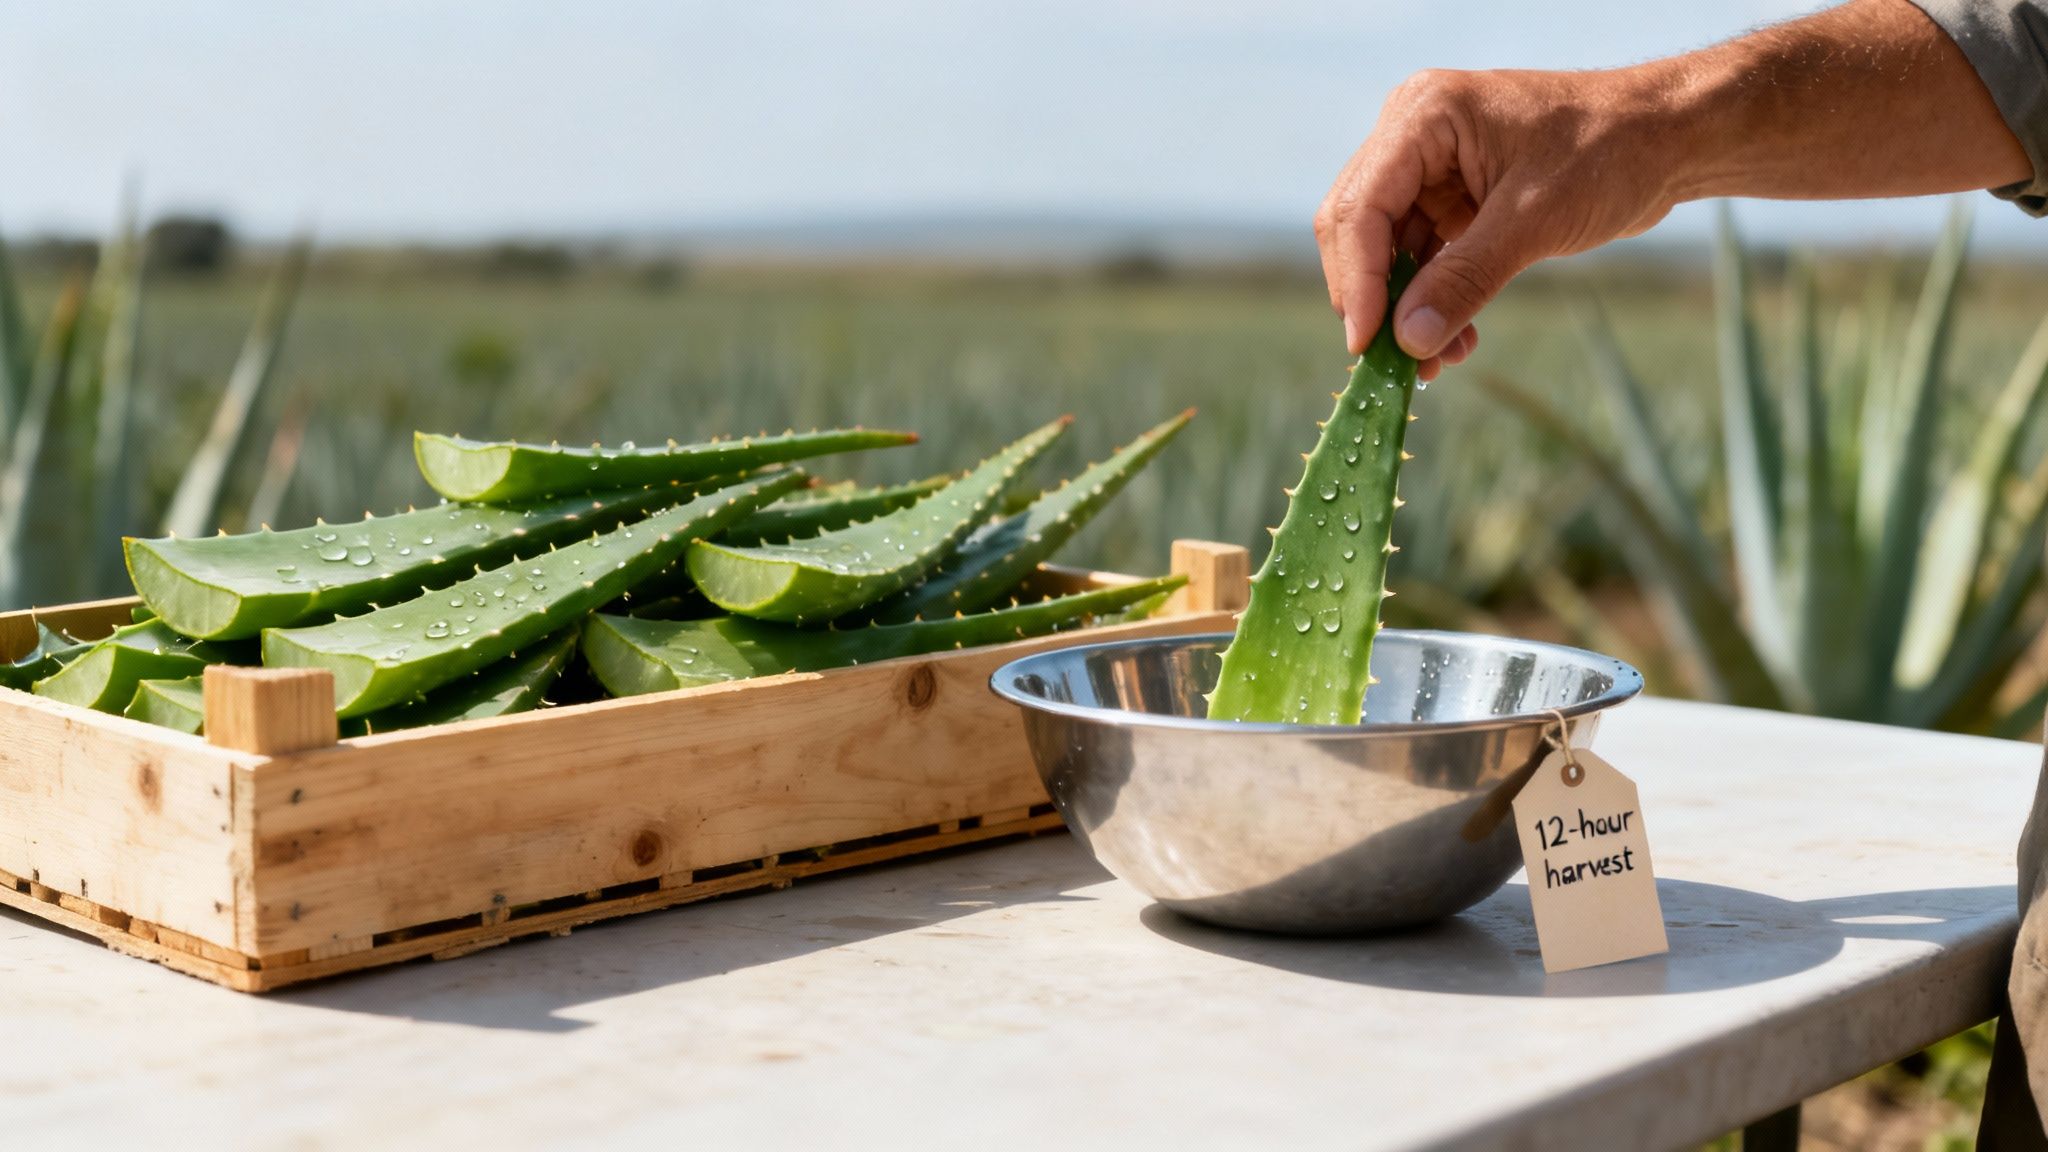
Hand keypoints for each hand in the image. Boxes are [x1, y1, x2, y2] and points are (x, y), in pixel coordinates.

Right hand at [1315, 66, 1681, 375]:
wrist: (1669, 140)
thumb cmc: (1611, 152)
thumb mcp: (1534, 219)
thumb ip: (1466, 279)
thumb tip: (1408, 342)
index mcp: (1423, 115)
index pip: (1361, 205)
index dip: (1358, 279)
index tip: (1367, 343)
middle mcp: (1414, 135)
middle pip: (1359, 228)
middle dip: (1375, 299)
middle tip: (1390, 363)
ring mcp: (1432, 168)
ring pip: (1388, 252)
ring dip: (1406, 310)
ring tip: (1433, 364)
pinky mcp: (1453, 198)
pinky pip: (1423, 258)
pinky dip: (1433, 300)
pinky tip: (1454, 342)